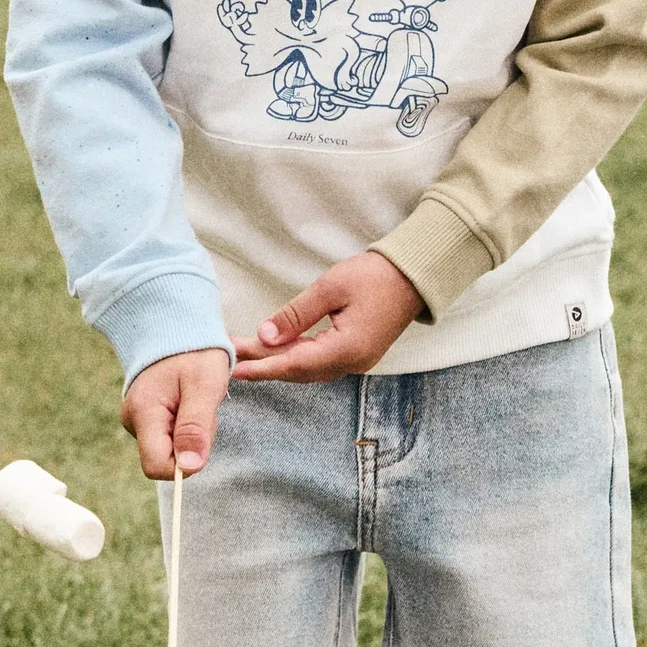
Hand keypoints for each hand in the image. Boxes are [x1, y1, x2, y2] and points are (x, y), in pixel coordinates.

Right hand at [124, 347, 230, 478]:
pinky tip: (188, 400)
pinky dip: (186, 424)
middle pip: (166, 459)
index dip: (184, 463)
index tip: (202, 435)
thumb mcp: (204, 387)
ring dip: (193, 432)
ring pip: (171, 449)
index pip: (156, 466)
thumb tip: (188, 468)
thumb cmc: (194, 353)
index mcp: (144, 413)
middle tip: (202, 407)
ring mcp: (137, 420)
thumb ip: (195, 428)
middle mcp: (133, 420)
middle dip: (193, 443)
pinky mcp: (145, 418)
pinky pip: (170, 437)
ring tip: (196, 398)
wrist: (177, 327)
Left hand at [231, 249, 423, 383]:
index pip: (294, 364)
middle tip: (232, 358)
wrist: (414, 276)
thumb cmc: (375, 276)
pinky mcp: (358, 354)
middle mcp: (353, 363)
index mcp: (347, 349)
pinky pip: (321, 363)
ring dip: (279, 363)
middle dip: (265, 364)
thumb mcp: (329, 288)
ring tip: (249, 356)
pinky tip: (279, 353)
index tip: (235, 369)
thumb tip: (265, 336)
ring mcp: (358, 361)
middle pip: (300, 371)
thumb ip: (295, 316)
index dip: (263, 367)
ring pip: (309, 369)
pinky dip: (297, 359)